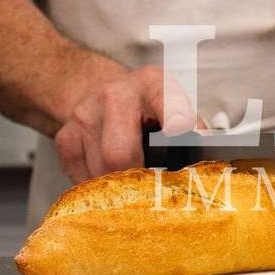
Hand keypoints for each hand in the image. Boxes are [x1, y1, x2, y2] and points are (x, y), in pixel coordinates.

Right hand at [54, 65, 197, 181]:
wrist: (108, 94)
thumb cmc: (152, 109)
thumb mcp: (176, 107)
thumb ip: (193, 130)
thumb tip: (208, 157)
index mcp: (152, 84)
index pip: (163, 100)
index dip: (173, 117)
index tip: (180, 132)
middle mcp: (115, 95)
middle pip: (120, 152)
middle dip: (139, 179)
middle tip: (155, 190)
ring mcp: (85, 115)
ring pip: (101, 170)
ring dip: (121, 187)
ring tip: (137, 184)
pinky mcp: (65, 136)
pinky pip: (82, 177)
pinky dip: (100, 186)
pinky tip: (113, 177)